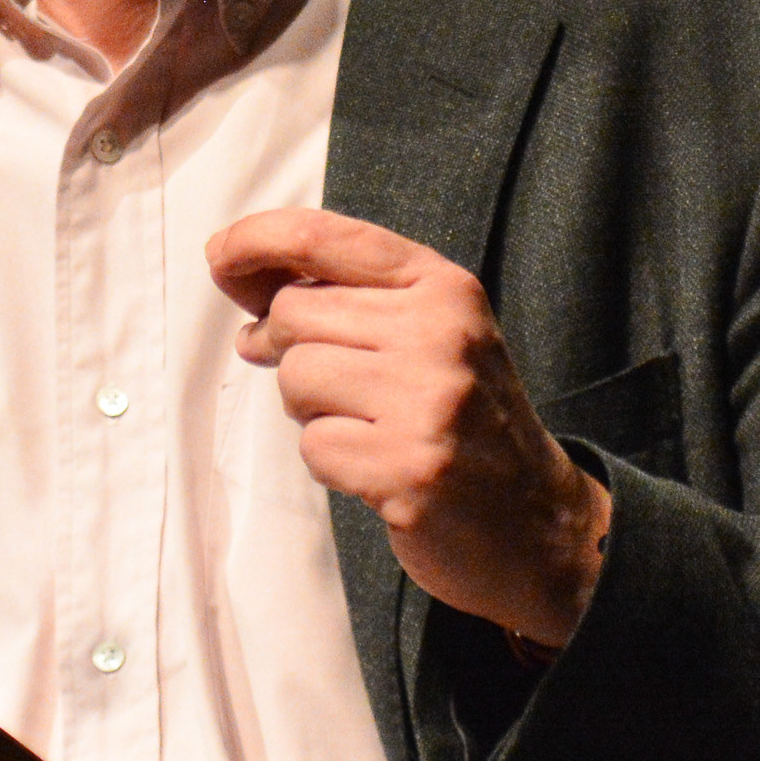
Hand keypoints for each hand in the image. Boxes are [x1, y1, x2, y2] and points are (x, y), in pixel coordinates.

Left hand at [206, 208, 613, 649]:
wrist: (540, 524)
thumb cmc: (463, 421)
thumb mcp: (423, 335)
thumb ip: (342, 300)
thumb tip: (240, 280)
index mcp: (442, 287)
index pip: (323, 236)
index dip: (256, 240)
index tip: (220, 256)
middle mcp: (439, 332)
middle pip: (295, 312)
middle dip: (292, 351)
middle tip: (341, 388)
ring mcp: (427, 400)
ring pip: (296, 376)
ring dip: (313, 411)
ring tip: (368, 427)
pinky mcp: (409, 467)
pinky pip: (313, 446)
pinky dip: (331, 462)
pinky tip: (376, 468)